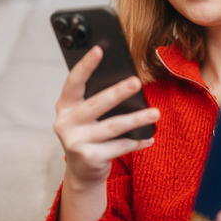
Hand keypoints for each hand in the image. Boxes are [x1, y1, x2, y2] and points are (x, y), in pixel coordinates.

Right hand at [53, 46, 159, 188]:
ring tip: (155, 113)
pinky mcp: (89, 158)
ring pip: (112, 127)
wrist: (83, 171)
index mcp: (64, 106)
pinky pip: (119, 147)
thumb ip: (96, 99)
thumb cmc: (89, 134)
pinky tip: (149, 137)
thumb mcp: (86, 116)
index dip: (86, 65)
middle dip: (118, 92)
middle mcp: (65, 123)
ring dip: (136, 119)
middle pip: (96, 104)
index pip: (74, 82)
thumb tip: (126, 80)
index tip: (100, 49)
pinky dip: (136, 142)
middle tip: (137, 82)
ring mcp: (75, 142)